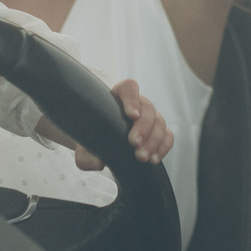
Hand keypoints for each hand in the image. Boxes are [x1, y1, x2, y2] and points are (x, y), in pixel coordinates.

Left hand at [45, 79, 173, 171]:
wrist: (99, 147)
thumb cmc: (91, 141)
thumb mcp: (83, 149)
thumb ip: (86, 156)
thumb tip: (99, 163)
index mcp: (117, 97)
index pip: (129, 88)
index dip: (132, 99)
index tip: (132, 116)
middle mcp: (137, 104)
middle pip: (148, 107)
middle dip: (144, 127)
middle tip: (135, 144)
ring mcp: (149, 118)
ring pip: (159, 122)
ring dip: (153, 141)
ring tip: (142, 157)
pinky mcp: (157, 132)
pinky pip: (167, 136)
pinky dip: (163, 147)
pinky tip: (154, 159)